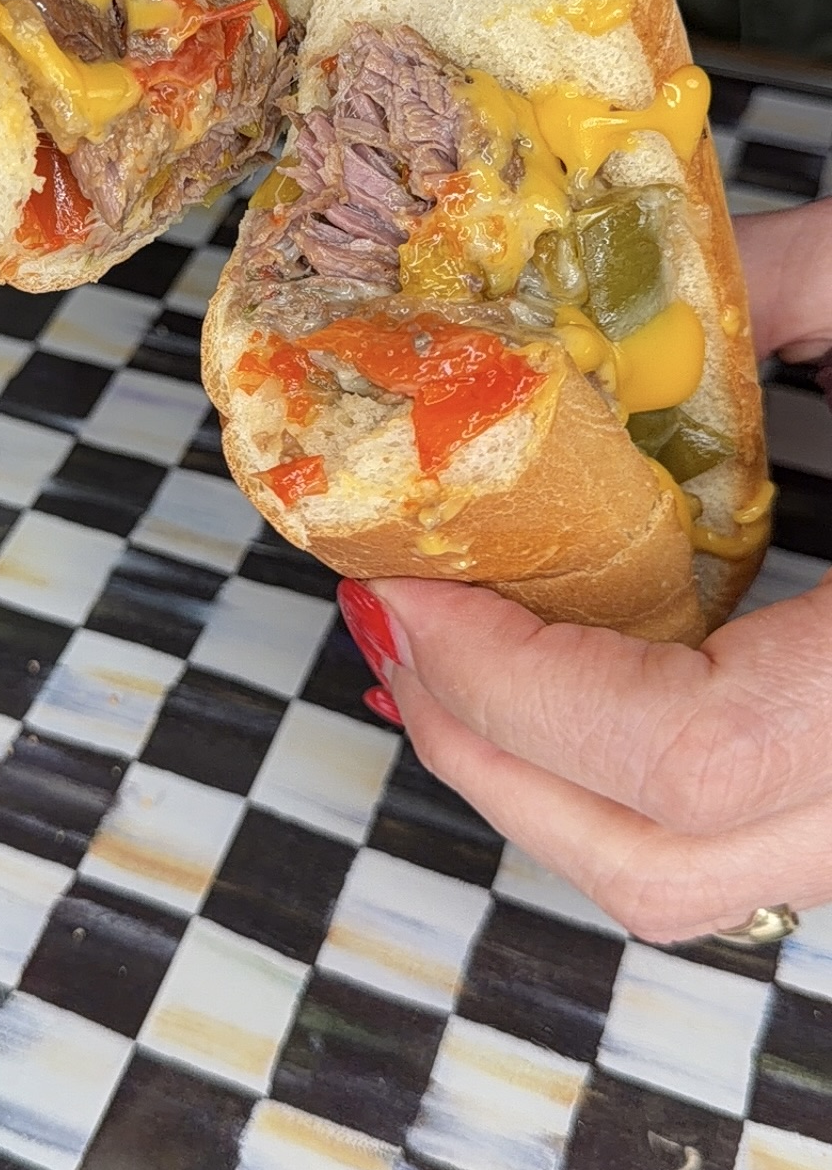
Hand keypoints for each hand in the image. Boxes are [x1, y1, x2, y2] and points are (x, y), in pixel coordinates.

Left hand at [340, 196, 831, 943]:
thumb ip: (774, 287)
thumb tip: (600, 300)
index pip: (688, 752)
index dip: (514, 685)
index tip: (407, 583)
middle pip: (665, 868)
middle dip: (488, 754)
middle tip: (395, 627)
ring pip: (704, 882)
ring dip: (543, 779)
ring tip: (454, 655)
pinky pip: (750, 835)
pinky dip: (630, 774)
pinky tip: (583, 666)